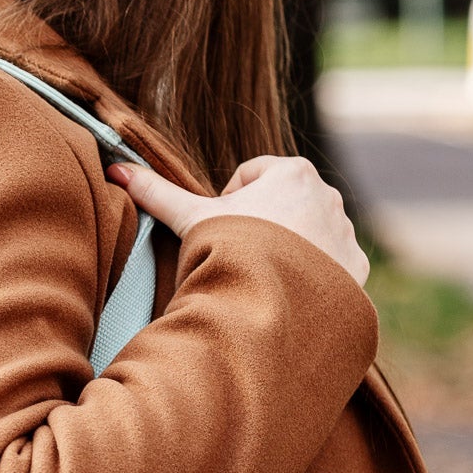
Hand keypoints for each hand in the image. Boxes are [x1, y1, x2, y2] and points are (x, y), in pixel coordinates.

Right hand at [108, 155, 369, 286]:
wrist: (272, 303)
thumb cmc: (231, 252)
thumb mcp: (192, 220)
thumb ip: (157, 194)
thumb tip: (116, 168)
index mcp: (292, 172)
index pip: (252, 176)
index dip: (227, 203)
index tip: (219, 230)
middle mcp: (328, 195)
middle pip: (282, 204)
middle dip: (261, 227)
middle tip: (237, 256)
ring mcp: (346, 232)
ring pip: (308, 234)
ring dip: (288, 250)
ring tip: (261, 277)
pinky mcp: (356, 268)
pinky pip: (332, 265)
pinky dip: (312, 277)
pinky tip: (288, 293)